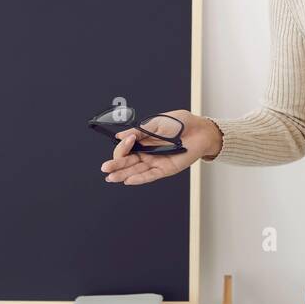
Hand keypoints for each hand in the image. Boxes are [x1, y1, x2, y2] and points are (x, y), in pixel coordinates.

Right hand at [99, 108, 215, 185]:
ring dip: (123, 174)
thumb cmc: (179, 123)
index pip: (126, 149)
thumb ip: (137, 131)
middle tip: (105, 168)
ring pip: (136, 171)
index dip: (123, 146)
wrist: (199, 129)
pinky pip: (151, 175)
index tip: (127, 139)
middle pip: (127, 162)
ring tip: (111, 177)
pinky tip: (129, 180)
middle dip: (115, 165)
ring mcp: (155, 162)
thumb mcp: (155, 123)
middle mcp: (147, 153)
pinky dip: (140, 178)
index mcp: (142, 141)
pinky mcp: (166, 169)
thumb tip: (119, 136)